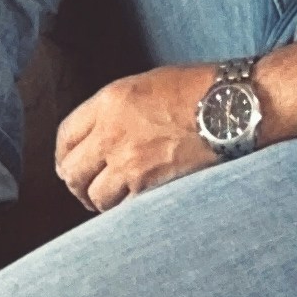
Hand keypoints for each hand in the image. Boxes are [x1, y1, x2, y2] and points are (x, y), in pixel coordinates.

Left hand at [55, 65, 220, 211]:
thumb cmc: (198, 90)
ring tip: (110, 201)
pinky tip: (134, 206)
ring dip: (101, 201)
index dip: (64, 155)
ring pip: (96, 196)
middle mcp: (112, 133)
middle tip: (84, 190)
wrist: (232, 108)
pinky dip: (126, 210)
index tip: (70, 164)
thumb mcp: (146, 85)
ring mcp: (130, 162)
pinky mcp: (151, 186)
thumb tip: (101, 136)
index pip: (66, 136)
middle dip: (76, 183)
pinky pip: (124, 208)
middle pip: (72, 171)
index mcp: (109, 102)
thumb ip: (117, 110)